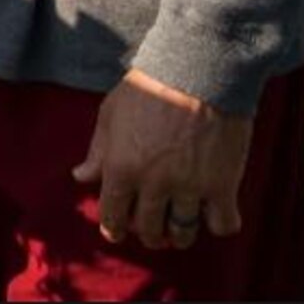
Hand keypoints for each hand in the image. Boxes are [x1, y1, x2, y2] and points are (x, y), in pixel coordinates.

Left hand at [72, 68, 252, 251]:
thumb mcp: (111, 113)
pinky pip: (222, 224)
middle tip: (154, 228)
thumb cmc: (149, 87)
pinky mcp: (223, 185)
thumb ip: (98, 150)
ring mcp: (189, 187)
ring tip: (181, 225)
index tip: (118, 230)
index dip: (114, 228)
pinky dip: (218, 223)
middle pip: (149, 230)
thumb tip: (81, 177)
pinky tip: (213, 212)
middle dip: (149, 234)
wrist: (198, 70)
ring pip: (183, 233)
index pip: (112, 215)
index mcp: (121, 167)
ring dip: (180, 234)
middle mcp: (153, 183)